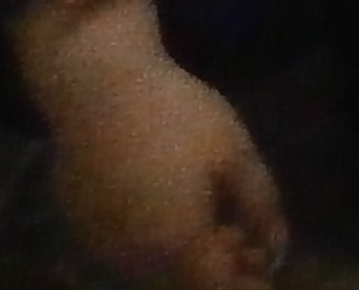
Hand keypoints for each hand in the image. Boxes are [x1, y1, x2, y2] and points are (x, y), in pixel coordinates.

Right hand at [19, 0, 285, 287]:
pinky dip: (157, 243)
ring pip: (155, 269)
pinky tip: (174, 209)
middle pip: (184, 281)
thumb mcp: (236, 155)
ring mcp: (101, 245)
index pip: (217, 288)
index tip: (266, 270)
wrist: (98, 89)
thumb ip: (261, 209)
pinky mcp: (81, 226)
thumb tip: (276, 251)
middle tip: (248, 239)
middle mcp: (132, 258)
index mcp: (176, 246)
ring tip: (218, 222)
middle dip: (221, 269)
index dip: (246, 284)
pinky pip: (127, 250)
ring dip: (188, 257)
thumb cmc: (177, 117)